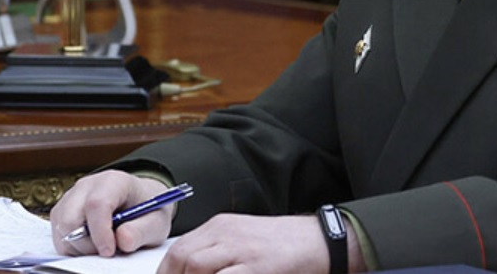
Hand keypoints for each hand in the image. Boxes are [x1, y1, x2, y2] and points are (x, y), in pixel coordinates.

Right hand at [50, 170, 172, 256]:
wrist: (140, 203)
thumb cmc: (148, 210)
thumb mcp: (156, 222)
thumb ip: (142, 232)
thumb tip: (122, 239)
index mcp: (113, 181)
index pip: (96, 204)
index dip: (100, 232)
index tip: (110, 252)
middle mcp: (87, 186)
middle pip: (70, 219)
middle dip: (86, 244)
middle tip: (108, 252)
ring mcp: (71, 198)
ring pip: (60, 230)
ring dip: (79, 247)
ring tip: (104, 246)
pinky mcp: (62, 212)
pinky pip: (58, 235)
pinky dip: (72, 247)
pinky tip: (93, 245)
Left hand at [158, 213, 332, 273]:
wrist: (318, 242)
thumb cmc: (281, 246)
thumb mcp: (243, 239)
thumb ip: (216, 253)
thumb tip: (188, 271)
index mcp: (221, 225)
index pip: (178, 250)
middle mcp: (226, 233)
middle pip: (181, 258)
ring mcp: (241, 250)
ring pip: (195, 267)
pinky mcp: (256, 267)